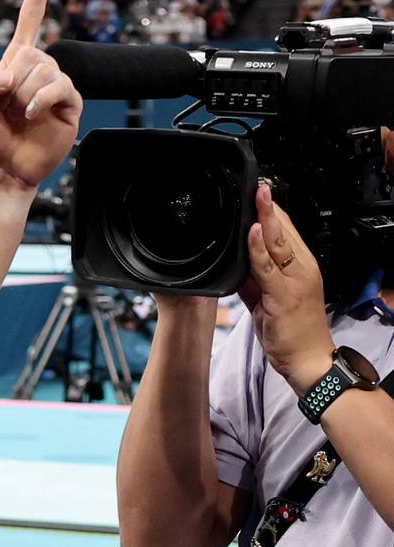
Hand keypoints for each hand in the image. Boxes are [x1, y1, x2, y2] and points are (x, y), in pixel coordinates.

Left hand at [0, 0, 81, 188]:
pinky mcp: (70, 103)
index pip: (30, 19)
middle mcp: (40, 68)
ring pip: (44, 71)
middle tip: (5, 105)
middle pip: (32, 52)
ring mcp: (56, 84)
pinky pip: (58, 87)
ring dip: (23, 95)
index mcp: (16, 61)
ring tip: (19, 114)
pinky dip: (39, 101)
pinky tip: (31, 115)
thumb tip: (8, 76)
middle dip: (12, 80)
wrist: (1, 166)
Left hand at [239, 181, 333, 392]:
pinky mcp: (284, 295)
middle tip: (258, 186)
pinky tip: (252, 232)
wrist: (307, 360)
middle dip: (269, 208)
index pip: (287, 233)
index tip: (260, 194)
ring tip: (257, 197)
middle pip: (284, 232)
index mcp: (300, 268)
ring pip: (277, 243)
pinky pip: (267, 267)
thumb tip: (238, 266)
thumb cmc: (292, 332)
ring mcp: (294, 281)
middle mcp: (301, 270)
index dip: (273, 213)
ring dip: (265, 219)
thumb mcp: (267, 300)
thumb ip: (254, 281)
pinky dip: (258, 248)